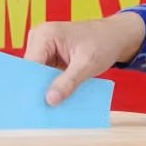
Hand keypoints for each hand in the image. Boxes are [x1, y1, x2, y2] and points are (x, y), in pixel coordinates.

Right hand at [23, 12, 145, 105]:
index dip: (31, 85)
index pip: (30, 65)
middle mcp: (39, 38)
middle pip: (31, 70)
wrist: (115, 36)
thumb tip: (50, 100)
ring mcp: (43, 47)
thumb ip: (69, 82)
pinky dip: (51, 85)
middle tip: (42, 110)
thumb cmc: (104, 43)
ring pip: (38, 74)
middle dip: (38, 88)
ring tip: (49, 108)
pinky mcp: (49, 56)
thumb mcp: (88, 64)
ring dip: (44, 89)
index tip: (33, 105)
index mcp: (45, 35)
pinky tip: (56, 99)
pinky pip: (46, 74)